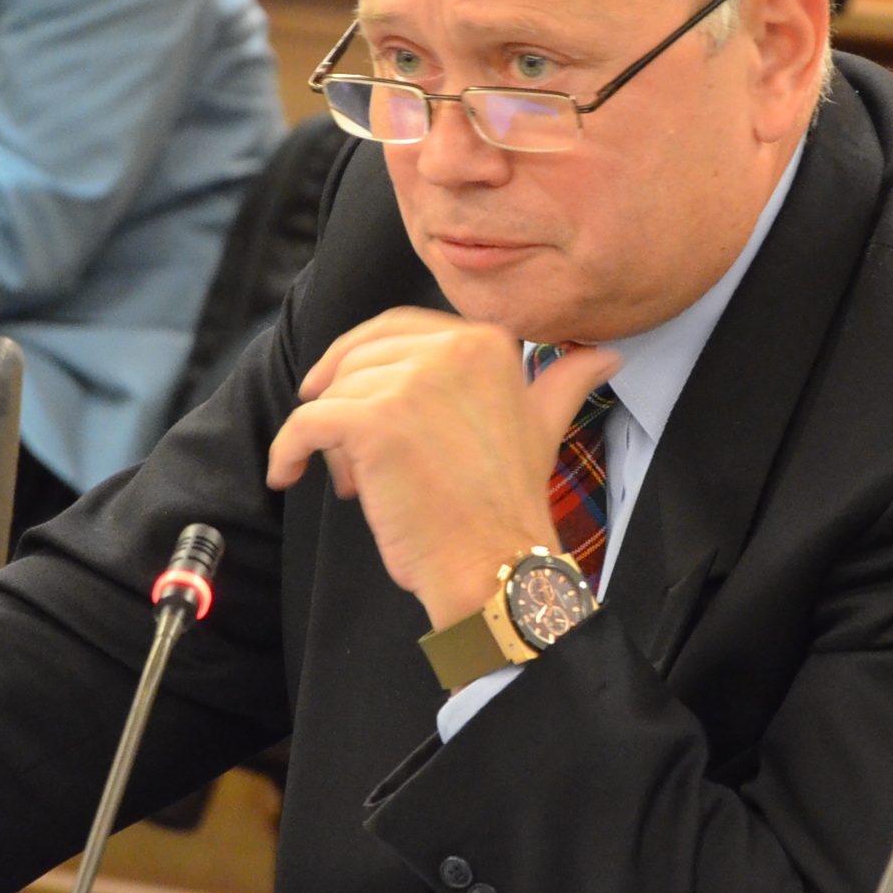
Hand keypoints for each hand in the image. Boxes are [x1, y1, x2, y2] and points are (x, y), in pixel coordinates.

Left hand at [267, 308, 621, 626]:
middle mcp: (451, 350)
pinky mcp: (373, 422)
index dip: (364, 359)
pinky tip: (286, 474)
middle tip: (353, 458)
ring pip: (333, 393)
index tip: (343, 390)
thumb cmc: (508, 505)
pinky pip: (306, 423)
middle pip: (359, 359)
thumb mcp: (543, 426)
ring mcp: (410, 384)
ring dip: (331, 440)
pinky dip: (287, 450)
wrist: (497, 565)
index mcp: (486, 342)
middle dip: (347, 403)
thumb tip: (607, 355)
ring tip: (355, 484)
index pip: (397, 328)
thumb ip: (561, 382)